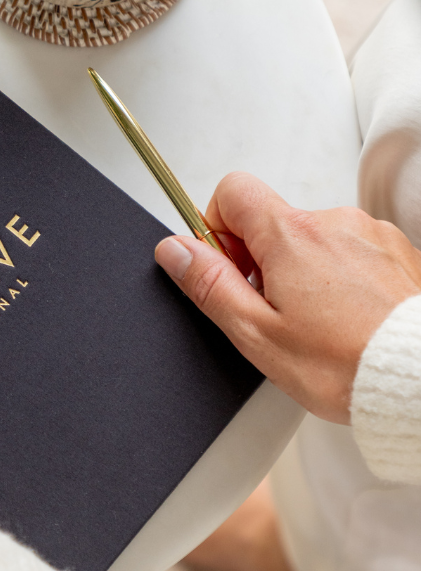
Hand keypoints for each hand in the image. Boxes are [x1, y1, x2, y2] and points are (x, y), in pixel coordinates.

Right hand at [154, 172, 420, 422]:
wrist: (420, 379)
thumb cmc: (346, 363)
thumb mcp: (256, 332)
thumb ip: (209, 284)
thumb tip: (174, 250)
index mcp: (291, 236)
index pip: (232, 191)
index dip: (217, 227)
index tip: (228, 268)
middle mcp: (333, 222)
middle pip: (273, 220)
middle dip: (261, 261)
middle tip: (273, 312)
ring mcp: (370, 234)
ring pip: (313, 239)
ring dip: (304, 271)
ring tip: (318, 323)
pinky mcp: (397, 252)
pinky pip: (352, 252)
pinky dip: (342, 278)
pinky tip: (347, 319)